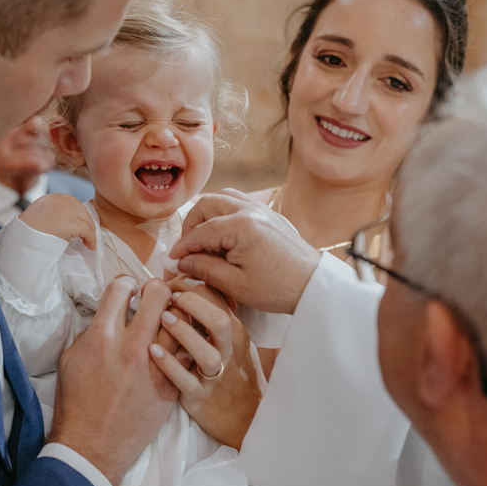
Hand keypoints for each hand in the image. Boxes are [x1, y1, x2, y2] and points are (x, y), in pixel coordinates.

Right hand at [20, 193, 95, 248]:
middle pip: (82, 211)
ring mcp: (68, 211)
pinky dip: (91, 239)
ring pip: (87, 221)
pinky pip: (88, 231)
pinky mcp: (72, 223)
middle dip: (86, 223)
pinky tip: (90, 246)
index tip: (80, 225)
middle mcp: (62, 200)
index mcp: (53, 198)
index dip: (78, 215)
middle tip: (86, 235)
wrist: (23, 238)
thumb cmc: (27, 232)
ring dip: (90, 232)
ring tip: (88, 242)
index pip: (73, 203)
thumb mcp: (40, 214)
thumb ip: (53, 213)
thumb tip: (64, 221)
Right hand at [50, 276, 176, 485]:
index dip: (126, 284)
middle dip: (157, 289)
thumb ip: (92, 331)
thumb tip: (108, 315)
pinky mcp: (170, 383)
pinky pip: (187, 350)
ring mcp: (155, 364)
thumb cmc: (76, 403)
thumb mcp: (71, 359)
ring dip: (175, 314)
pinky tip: (177, 344)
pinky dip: (184, 343)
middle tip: (155, 297)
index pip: (121, 287)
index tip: (128, 290)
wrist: (93, 446)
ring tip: (170, 318)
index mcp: (102, 335)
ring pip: (180, 320)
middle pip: (158, 294)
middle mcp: (131, 345)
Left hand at [152, 280, 261, 449]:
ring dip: (183, 332)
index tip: (171, 281)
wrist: (244, 418)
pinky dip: (170, 365)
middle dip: (192, 303)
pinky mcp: (200, 397)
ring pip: (206, 353)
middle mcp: (227, 352)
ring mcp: (215, 375)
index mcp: (233, 333)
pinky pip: (187, 381)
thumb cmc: (230, 373)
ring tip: (161, 318)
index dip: (194, 286)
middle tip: (167, 295)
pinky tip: (152, 351)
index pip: (219, 300)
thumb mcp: (228, 342)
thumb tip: (181, 289)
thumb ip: (209, 319)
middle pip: (218, 320)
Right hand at [171, 190, 319, 313]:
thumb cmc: (278, 288)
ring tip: (203, 239)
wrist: (313, 286)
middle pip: (207, 204)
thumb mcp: (235, 284)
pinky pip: (239, 202)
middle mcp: (250, 210)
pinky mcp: (269, 214)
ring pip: (223, 197)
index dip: (183, 246)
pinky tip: (222, 235)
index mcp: (241, 226)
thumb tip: (182, 261)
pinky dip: (224, 212)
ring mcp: (262, 209)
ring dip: (207, 214)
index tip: (173, 260)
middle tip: (186, 248)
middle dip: (191, 224)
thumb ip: (205, 269)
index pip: (200, 232)